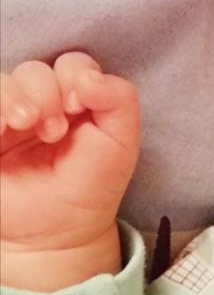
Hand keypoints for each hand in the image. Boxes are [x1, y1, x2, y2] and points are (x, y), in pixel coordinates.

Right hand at [1, 53, 139, 266]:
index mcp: (77, 99)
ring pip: (2, 82)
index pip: (72, 63)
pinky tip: (3, 128)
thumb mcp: (121, 142)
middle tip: (55, 131)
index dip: (75, 77)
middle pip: (34, 70)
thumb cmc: (92, 184)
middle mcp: (40, 102)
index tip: (80, 107)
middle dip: (46, 93)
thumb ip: (119, 100)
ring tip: (27, 125)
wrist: (57, 231)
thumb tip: (88, 76)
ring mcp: (8, 118)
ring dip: (16, 98)